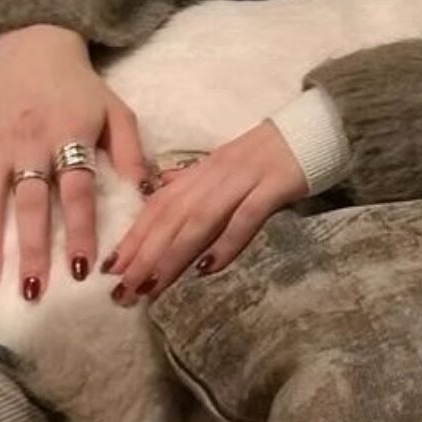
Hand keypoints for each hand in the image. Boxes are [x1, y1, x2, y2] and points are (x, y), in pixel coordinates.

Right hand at [0, 24, 150, 300]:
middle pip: (31, 202)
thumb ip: (130, 152)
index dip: (79, 229)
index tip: (82, 268)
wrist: (33, 46)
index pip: (77, 190)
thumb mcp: (116, 110)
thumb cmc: (80, 87)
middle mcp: (29, 144)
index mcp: (69, 136)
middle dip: (32, 248)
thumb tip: (146, 194)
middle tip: (34, 290)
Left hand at [105, 120, 305, 302]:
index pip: (159, 206)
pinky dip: (224, 242)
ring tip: (150, 286)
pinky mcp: (273, 186)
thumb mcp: (223, 166)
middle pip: (171, 216)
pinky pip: (245, 217)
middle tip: (122, 290)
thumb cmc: (268, 155)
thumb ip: (192, 184)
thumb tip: (158, 196)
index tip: (110, 268)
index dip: (134, 236)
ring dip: (171, 254)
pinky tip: (207, 268)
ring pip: (199, 219)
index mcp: (201, 172)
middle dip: (143, 255)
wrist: (311, 131)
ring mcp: (244, 180)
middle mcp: (215, 175)